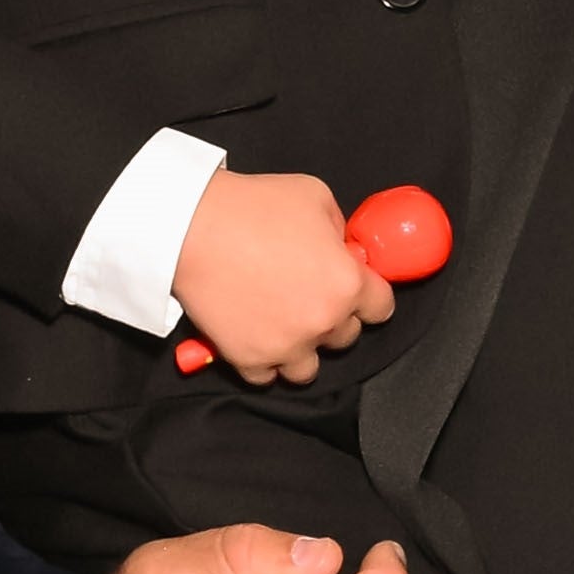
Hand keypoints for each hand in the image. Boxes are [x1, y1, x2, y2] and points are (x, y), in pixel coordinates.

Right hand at [174, 169, 394, 383]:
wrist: (191, 226)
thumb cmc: (254, 206)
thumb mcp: (315, 196)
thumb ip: (338, 228)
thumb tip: (340, 248)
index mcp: (347, 284)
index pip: (382, 308)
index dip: (369, 296)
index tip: (355, 291)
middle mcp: (323, 321)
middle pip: (346, 337)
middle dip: (331, 317)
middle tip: (305, 295)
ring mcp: (286, 346)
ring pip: (308, 368)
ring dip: (301, 348)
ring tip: (281, 323)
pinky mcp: (249, 358)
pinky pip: (267, 376)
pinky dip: (263, 360)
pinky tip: (254, 334)